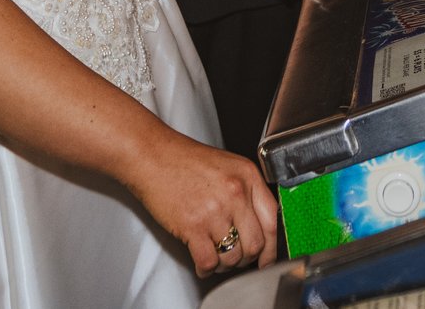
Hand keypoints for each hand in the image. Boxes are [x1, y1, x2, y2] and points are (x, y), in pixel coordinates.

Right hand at [124, 132, 279, 274]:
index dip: (271, 248)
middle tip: (236, 259)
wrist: (151, 155)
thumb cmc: (184, 160)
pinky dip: (205, 269)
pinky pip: (208, 262)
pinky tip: (201, 264)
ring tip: (215, 257)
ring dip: (225, 265)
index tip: (266, 259)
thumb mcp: (226, 166)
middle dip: (246, 260)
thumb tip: (257, 227)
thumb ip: (246, 192)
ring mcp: (215, 210)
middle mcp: (236, 193)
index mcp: (248, 176)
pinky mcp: (192, 226)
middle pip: (255, 244)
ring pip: (232, 257)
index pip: (272, 221)